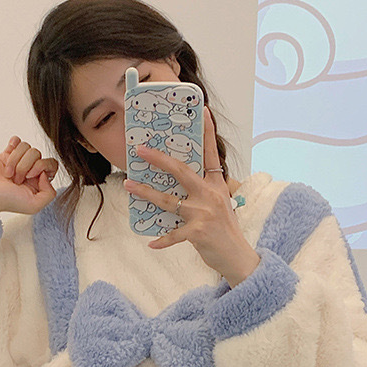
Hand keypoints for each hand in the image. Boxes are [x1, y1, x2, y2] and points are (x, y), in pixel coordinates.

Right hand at [0, 137, 58, 227]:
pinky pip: (17, 140)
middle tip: (16, 179)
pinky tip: (7, 154)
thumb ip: (50, 194)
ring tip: (8, 174)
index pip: (51, 164)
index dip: (42, 166)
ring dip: (15, 161)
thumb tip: (46, 174)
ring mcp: (20, 160)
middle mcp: (31, 170)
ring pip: (26, 147)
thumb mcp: (34, 206)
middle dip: (25, 165)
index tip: (30, 176)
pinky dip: (13, 145)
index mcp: (40, 181)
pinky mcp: (8, 153)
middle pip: (37, 153)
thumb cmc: (8, 201)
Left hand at [123, 108, 259, 285]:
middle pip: (181, 171)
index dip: (208, 132)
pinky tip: (151, 243)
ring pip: (169, 200)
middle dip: (159, 159)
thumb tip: (177, 187)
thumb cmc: (225, 230)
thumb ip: (202, 193)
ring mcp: (204, 213)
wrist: (238, 256)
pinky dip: (162, 240)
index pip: (211, 154)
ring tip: (129, 185)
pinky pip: (173, 234)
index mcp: (217, 185)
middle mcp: (210, 195)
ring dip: (146, 193)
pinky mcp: (198, 232)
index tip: (203, 111)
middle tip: (141, 150)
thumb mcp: (219, 205)